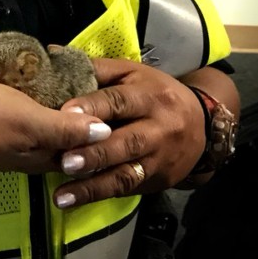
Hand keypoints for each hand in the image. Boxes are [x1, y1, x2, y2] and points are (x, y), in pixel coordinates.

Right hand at [0, 80, 110, 174]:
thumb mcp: (28, 121)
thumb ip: (66, 129)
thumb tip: (107, 133)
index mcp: (47, 157)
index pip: (89, 147)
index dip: (104, 124)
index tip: (114, 96)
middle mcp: (39, 155)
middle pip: (74, 137)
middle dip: (87, 115)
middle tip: (97, 81)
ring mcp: (23, 142)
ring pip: (57, 126)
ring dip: (68, 107)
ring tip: (78, 78)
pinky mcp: (10, 129)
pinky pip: (40, 118)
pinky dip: (49, 103)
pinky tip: (50, 85)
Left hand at [51, 58, 207, 207]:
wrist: (203, 125)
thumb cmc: (155, 93)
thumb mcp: (132, 73)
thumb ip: (97, 70)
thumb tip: (54, 57)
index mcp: (148, 95)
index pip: (118, 100)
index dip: (92, 107)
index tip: (64, 114)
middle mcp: (158, 127)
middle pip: (126, 142)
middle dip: (95, 154)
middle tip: (65, 162)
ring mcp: (160, 157)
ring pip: (127, 173)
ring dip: (93, 186)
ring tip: (64, 195)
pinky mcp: (158, 179)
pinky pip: (128, 189)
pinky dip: (100, 195)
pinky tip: (74, 202)